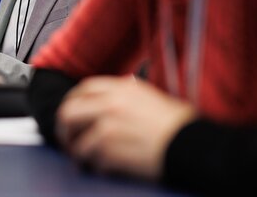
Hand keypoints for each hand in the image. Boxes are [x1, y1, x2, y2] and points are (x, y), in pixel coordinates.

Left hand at [56, 76, 195, 180]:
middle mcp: (110, 105)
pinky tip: (102, 168)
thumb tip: (106, 103)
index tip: (72, 112)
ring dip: (78, 152)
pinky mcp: (110, 151)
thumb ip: (125, 96)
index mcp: (121, 88)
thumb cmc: (178, 124)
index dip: (73, 101)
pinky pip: (90, 160)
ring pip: (76, 141)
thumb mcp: (150, 97)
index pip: (83, 89)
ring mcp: (108, 127)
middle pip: (69, 112)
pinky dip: (94, 166)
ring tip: (84, 160)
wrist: (191, 144)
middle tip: (69, 140)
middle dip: (65, 128)